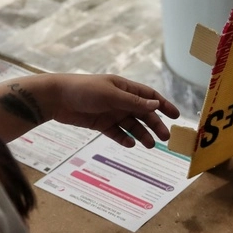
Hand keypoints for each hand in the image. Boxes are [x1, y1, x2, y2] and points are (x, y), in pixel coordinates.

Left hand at [47, 74, 179, 147]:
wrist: (56, 99)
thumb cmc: (84, 90)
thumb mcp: (111, 95)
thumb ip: (133, 102)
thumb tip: (156, 104)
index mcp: (125, 88)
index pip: (149, 96)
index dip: (163, 105)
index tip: (175, 116)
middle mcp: (120, 100)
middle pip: (143, 113)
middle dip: (155, 125)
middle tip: (165, 138)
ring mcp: (111, 112)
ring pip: (131, 125)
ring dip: (141, 134)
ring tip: (150, 145)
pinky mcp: (101, 124)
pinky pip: (116, 133)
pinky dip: (124, 138)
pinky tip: (130, 144)